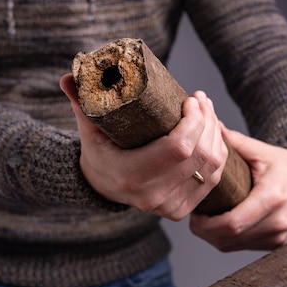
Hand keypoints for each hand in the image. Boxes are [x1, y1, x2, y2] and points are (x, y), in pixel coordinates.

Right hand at [60, 74, 227, 219]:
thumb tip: (68, 77)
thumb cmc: (98, 152)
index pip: (179, 148)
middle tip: (201, 99)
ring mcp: (170, 205)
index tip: (190, 98)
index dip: (194, 120)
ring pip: (212, 166)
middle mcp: (153, 195)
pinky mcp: (182, 209)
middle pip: (201, 155)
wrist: (103, 188)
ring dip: (216, 134)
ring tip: (207, 110)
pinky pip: (213, 179)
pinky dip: (219, 153)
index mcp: (131, 176)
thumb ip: (81, 102)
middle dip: (207, 120)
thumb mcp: (88, 129)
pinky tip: (212, 133)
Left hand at [189, 126, 286, 250]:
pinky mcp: (276, 244)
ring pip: (232, 246)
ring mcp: (278, 237)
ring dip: (213, 237)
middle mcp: (278, 222)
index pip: (232, 223)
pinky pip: (243, 248)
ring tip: (204, 220)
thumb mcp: (263, 151)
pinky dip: (227, 239)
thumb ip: (236, 142)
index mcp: (274, 197)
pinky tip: (220, 226)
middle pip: (229, 238)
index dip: (207, 223)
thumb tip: (211, 126)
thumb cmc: (286, 166)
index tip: (195, 212)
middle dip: (204, 231)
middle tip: (194, 217)